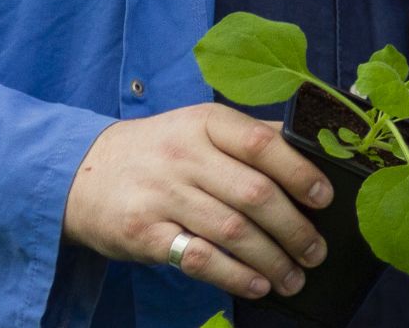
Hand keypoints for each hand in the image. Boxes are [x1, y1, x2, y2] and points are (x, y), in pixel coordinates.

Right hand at [60, 103, 332, 299]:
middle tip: (317, 251)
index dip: (300, 172)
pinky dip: (234, 275)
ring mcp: (162, 195)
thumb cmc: (161, 150)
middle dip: (294, 228)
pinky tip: (257, 285)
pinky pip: (198, 258)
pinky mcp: (144, 233)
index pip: (262, 144)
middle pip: (254, 194)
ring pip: (232, 230)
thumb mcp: (201, 128)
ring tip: (295, 277)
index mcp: (207, 123)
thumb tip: (314, 147)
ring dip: (271, 259)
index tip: (325, 199)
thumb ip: (250, 136)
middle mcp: (185, 156)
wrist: (82, 172)